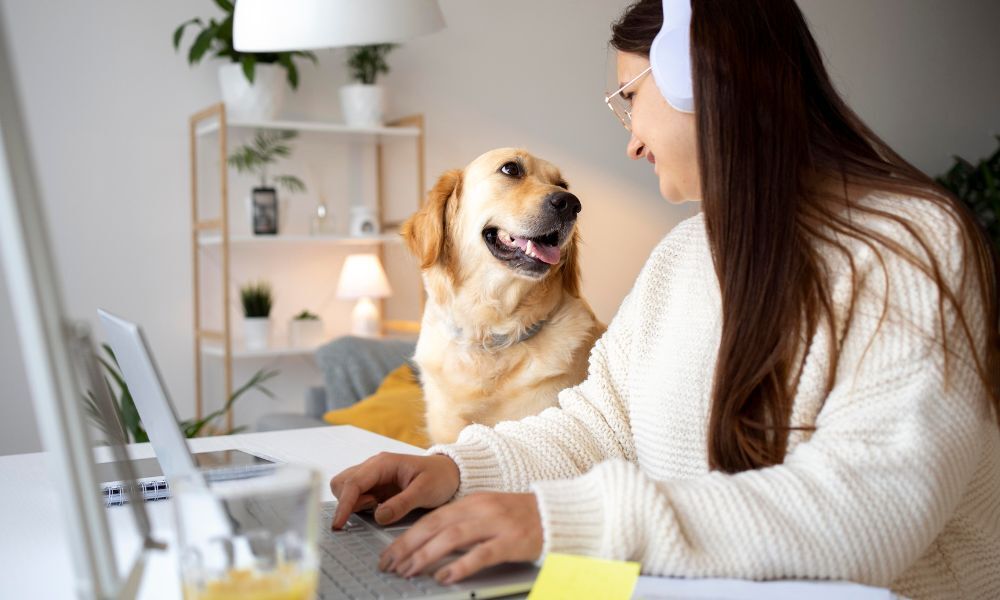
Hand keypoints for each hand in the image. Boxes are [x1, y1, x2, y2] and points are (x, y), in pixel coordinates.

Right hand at [329, 452, 459, 528]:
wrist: (449, 474)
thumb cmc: (439, 477)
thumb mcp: (426, 491)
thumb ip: (402, 503)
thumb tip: (379, 517)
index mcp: (383, 463)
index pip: (353, 483)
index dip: (344, 504)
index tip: (339, 524)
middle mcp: (373, 467)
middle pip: (342, 483)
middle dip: (348, 501)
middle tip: (373, 508)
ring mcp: (372, 477)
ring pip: (345, 490)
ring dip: (353, 504)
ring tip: (378, 508)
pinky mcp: (374, 488)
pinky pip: (355, 496)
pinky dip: (359, 506)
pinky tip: (378, 508)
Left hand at [379, 492, 542, 584]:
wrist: (557, 512)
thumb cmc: (522, 517)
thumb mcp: (488, 513)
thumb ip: (462, 523)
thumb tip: (430, 543)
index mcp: (472, 502)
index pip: (432, 518)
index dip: (408, 536)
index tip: (390, 553)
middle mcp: (481, 509)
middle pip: (435, 526)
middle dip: (408, 546)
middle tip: (391, 565)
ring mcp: (496, 524)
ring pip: (452, 537)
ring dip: (426, 555)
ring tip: (409, 570)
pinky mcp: (511, 540)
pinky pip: (481, 553)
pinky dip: (460, 566)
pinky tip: (445, 576)